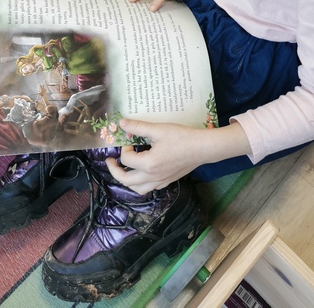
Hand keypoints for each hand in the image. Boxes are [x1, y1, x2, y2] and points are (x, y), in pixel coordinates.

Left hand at [106, 119, 251, 194]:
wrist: (202, 148)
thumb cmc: (181, 137)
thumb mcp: (158, 129)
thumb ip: (138, 127)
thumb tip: (121, 123)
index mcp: (148, 165)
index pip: (126, 160)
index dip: (124, 148)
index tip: (130, 139)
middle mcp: (152, 177)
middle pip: (126, 181)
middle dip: (115, 171)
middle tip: (110, 161)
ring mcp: (160, 182)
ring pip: (137, 189)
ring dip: (127, 181)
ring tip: (124, 170)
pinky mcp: (168, 181)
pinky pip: (149, 188)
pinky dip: (141, 183)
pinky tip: (143, 172)